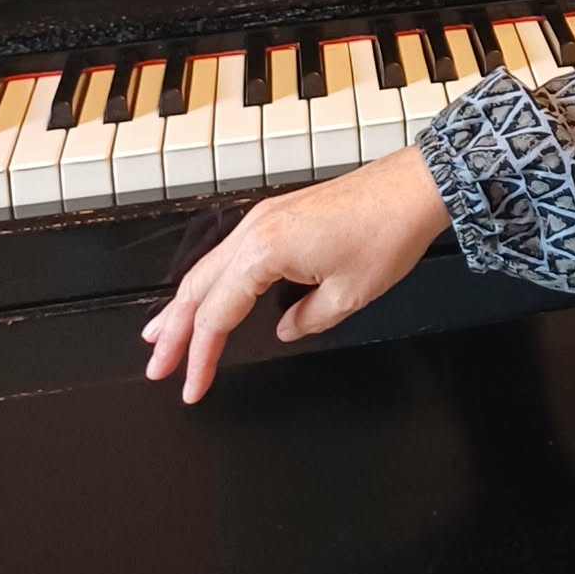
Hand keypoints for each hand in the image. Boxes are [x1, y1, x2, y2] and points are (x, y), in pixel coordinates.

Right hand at [141, 144, 451, 402]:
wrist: (418, 184)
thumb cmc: (389, 232)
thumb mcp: (349, 294)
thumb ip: (306, 320)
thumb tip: (284, 328)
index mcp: (264, 252)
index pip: (216, 316)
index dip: (200, 358)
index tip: (192, 388)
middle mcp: (255, 229)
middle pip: (197, 289)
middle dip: (172, 333)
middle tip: (157, 368)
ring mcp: (266, 216)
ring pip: (208, 268)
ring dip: (184, 304)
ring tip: (162, 335)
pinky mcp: (281, 212)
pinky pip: (231, 252)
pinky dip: (211, 279)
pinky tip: (209, 294)